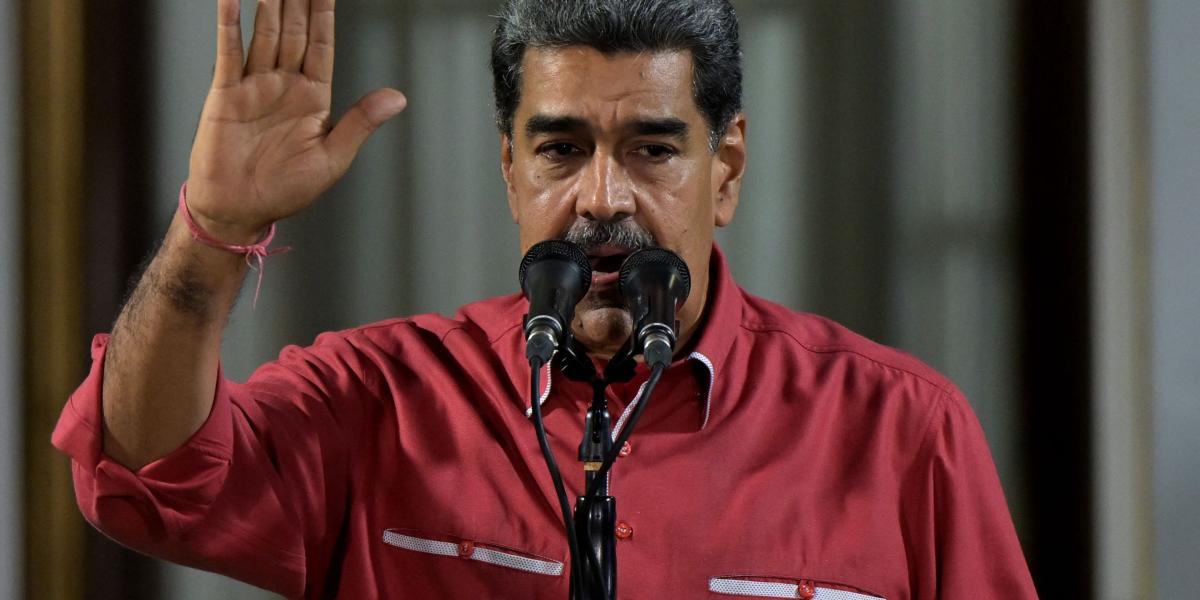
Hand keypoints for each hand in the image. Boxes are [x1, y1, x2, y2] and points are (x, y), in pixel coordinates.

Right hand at [186, 0, 406, 241]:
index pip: (321, 43)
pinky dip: (229, 23)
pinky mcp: (226, 93)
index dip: (324, 12)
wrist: (239, 210)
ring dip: (268, 2)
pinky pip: (230, 51)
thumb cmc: (286, 191)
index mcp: (313, 97)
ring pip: (265, 32)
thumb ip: (360, 122)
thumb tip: (397, 98)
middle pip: (294, 29)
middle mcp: (284, 84)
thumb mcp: (332, 157)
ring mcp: (254, 85)